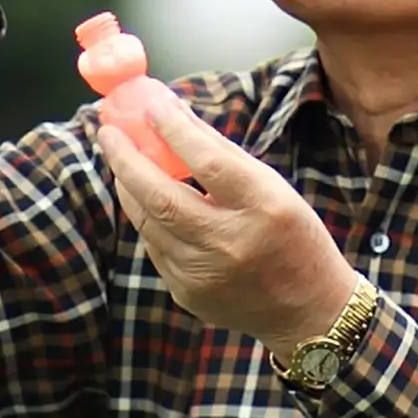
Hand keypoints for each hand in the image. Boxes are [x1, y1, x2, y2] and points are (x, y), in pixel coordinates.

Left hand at [95, 91, 356, 344]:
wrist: (309, 311)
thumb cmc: (294, 237)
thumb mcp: (273, 188)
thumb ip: (223, 154)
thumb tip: (176, 114)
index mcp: (262, 208)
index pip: (209, 162)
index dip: (174, 131)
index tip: (150, 106)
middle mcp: (230, 243)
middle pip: (162, 198)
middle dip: (127, 161)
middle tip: (109, 133)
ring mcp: (205, 275)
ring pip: (150, 223)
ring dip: (130, 188)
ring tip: (122, 161)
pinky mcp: (188, 294)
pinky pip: (156, 248)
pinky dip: (148, 219)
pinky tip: (148, 201)